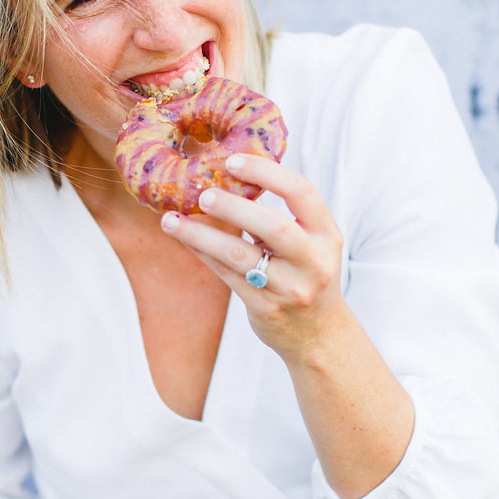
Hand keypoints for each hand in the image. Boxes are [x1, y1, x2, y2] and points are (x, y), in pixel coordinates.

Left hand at [162, 152, 414, 498]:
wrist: (319, 336)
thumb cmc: (308, 275)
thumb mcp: (312, 243)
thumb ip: (285, 215)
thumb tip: (233, 174)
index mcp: (326, 235)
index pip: (302, 194)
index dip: (267, 173)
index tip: (233, 162)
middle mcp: (312, 261)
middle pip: (273, 226)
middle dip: (234, 206)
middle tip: (202, 193)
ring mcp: (289, 288)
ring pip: (240, 256)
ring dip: (202, 235)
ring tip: (172, 219)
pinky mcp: (265, 308)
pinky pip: (227, 276)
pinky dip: (202, 253)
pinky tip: (183, 237)